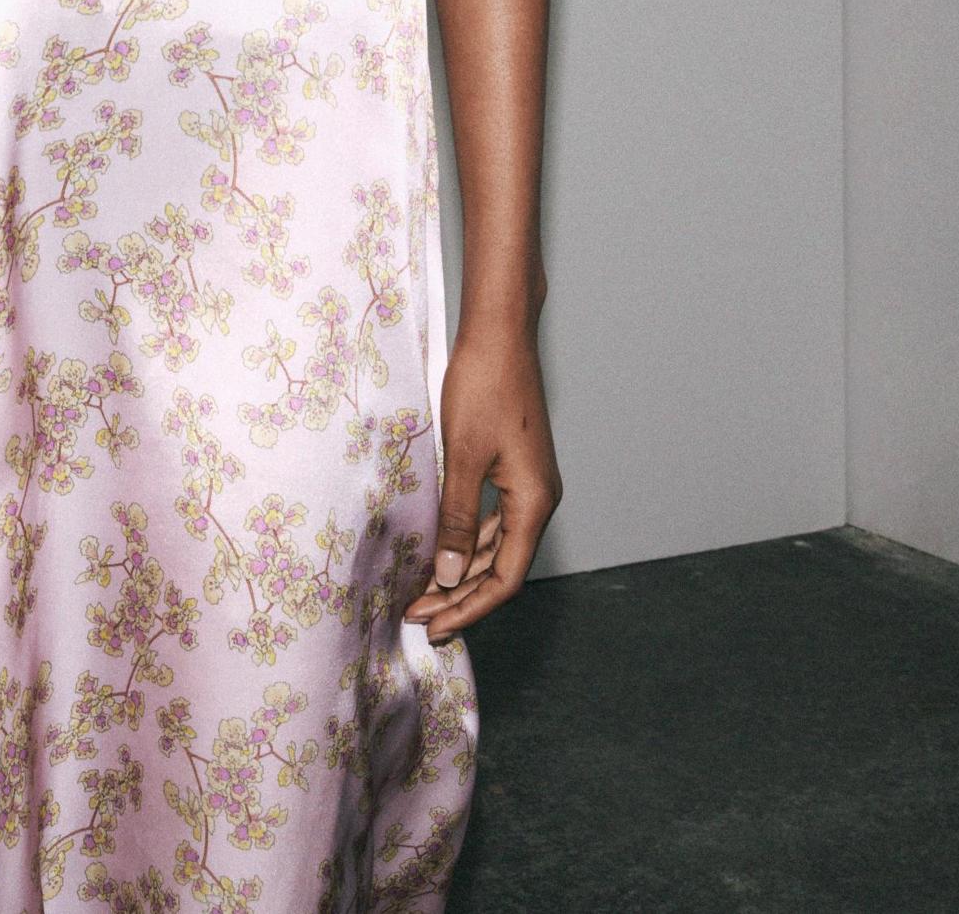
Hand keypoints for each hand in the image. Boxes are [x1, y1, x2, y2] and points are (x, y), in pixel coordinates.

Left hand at [403, 299, 560, 641]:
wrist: (500, 332)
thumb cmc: (482, 386)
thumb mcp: (461, 457)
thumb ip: (456, 520)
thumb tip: (449, 578)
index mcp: (535, 502)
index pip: (506, 579)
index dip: (469, 608)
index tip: (433, 626)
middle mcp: (540, 497)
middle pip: (503, 566)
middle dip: (461, 595)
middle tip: (418, 616)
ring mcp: (531, 481)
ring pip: (499, 544)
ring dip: (464, 570)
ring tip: (424, 591)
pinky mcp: (517, 465)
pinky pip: (496, 518)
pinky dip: (470, 540)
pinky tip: (443, 548)